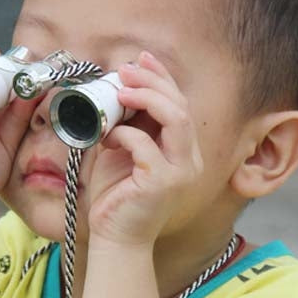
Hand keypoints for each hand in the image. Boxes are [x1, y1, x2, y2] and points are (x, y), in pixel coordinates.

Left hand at [85, 52, 203, 245]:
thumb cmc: (116, 196)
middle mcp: (189, 159)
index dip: (162, 77)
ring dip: (147, 97)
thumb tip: (119, 90)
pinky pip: (146, 145)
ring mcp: (181, 171)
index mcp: (183, 150)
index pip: (179, 104)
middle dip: (153, 80)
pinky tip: (108, 137)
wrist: (115, 238)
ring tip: (121, 89)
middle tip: (125, 69)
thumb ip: (128, 124)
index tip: (140, 59)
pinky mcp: (163, 183)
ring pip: (176, 119)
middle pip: (181, 106)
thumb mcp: (122, 151)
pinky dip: (125, 134)